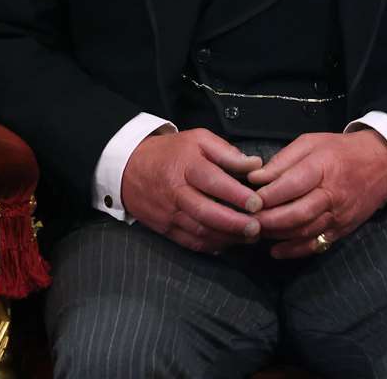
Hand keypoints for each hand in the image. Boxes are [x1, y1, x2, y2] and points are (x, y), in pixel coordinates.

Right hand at [121, 128, 264, 252]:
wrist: (129, 168)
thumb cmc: (170, 152)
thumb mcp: (198, 140)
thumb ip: (227, 152)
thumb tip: (254, 164)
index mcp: (186, 167)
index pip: (213, 182)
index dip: (236, 194)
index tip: (257, 203)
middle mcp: (176, 192)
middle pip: (206, 212)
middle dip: (234, 223)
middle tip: (257, 227)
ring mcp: (169, 213)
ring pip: (199, 231)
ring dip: (226, 237)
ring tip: (250, 237)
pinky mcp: (164, 228)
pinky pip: (189, 242)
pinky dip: (210, 246)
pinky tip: (228, 243)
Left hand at [248, 130, 386, 258]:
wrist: (382, 163)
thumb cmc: (341, 150)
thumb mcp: (312, 143)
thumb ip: (283, 160)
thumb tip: (255, 178)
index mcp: (323, 167)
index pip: (290, 186)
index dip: (266, 196)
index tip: (247, 201)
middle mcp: (332, 194)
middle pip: (296, 214)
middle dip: (267, 221)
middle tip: (247, 221)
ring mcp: (339, 215)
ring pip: (304, 231)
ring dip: (277, 235)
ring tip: (257, 232)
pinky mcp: (343, 229)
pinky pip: (316, 244)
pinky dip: (294, 250)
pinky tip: (276, 250)